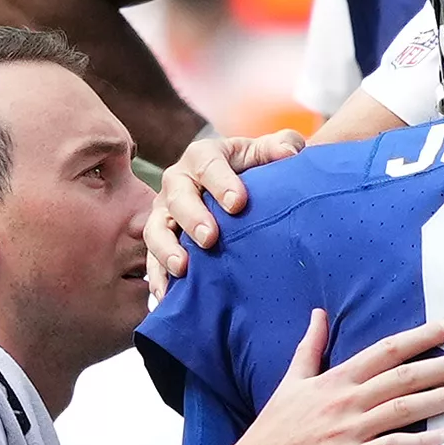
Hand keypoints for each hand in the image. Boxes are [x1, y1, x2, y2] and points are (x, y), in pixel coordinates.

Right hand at [148, 130, 303, 279]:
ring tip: (182, 269)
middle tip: (210, 238)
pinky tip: (167, 298)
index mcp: (203, 156)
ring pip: (157, 229)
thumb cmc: (251, 170)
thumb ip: (281, 146)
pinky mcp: (161, 240)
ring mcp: (165, 212)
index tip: (238, 204)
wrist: (233, 190)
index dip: (221, 183)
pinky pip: (152, 259)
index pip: (208, 165)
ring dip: (166, 249)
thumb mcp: (265, 153)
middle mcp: (178, 182)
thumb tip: (292, 153)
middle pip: (178, 198)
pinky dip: (158, 278)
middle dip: (192, 217)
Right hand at [219, 308, 443, 444]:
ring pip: (404, 408)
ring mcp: (347, 432)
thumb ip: (310, 349)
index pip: (386, 350)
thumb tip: (317, 314)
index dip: (422, 336)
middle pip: (404, 376)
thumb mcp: (290, 384)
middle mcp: (344, 401)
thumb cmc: (272, 434)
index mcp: (334, 381)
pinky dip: (424, 443)